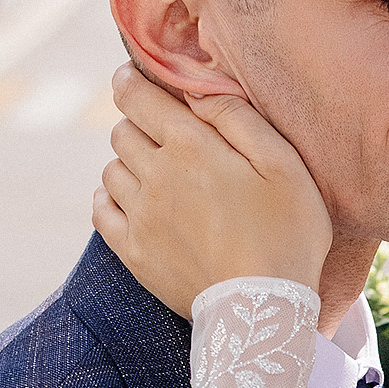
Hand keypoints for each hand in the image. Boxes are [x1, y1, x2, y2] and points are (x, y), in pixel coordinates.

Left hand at [92, 62, 332, 315]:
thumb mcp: (282, 163)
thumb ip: (237, 117)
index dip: (130, 81)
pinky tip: (132, 201)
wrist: (264, 309)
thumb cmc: (287, 233)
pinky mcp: (134, 253)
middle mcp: (155, 175)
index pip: (136, 97)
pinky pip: (102, 211)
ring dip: (128, 162)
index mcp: (190, 146)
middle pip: (122, 131)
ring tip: (157, 173)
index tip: (133, 78)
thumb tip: (195, 87)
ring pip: (111, 169)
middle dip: (139, 124)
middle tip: (164, 134)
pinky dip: (110, 197)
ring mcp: (140, 217)